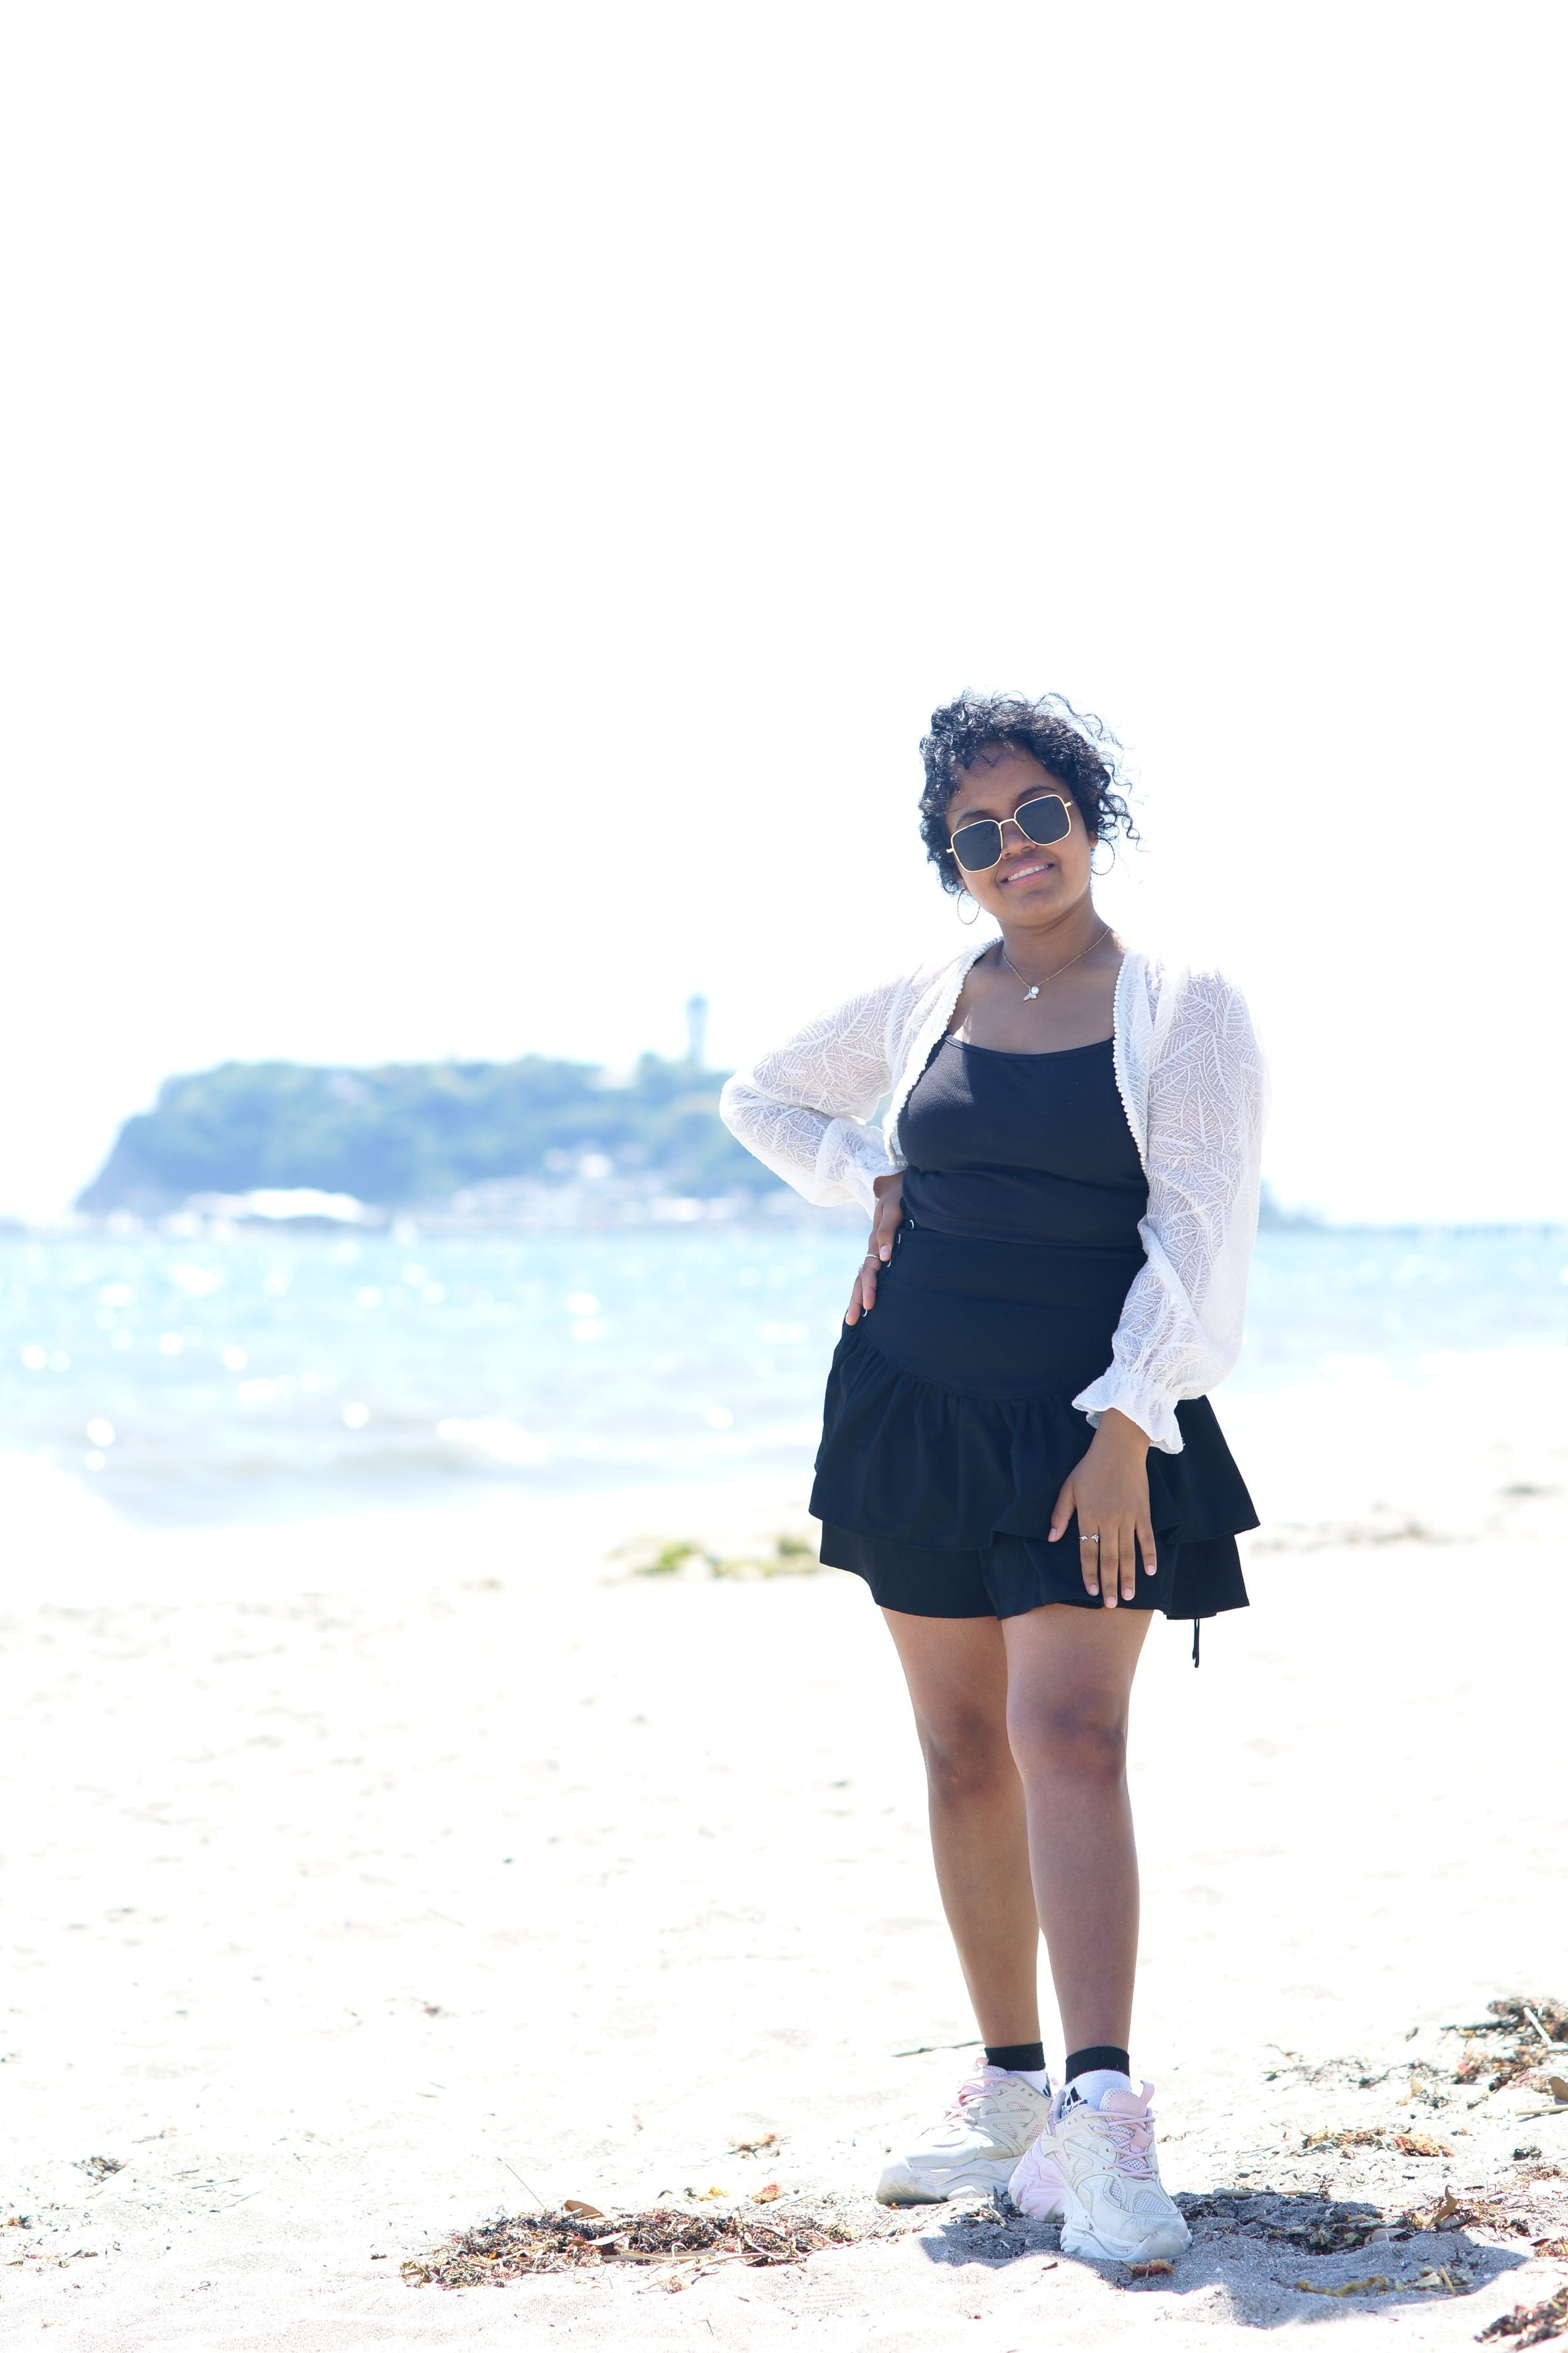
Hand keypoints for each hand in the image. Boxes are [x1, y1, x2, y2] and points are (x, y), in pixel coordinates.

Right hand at [844, 1173, 904, 1323]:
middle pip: (861, 1278)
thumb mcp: (894, 1207)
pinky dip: (865, 1288)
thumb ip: (887, 1229)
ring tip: (853, 1319)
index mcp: (875, 1242)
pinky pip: (871, 1273)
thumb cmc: (900, 1195)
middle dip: (857, 1299)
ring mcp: (876, 1251)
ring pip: (863, 1277)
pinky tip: (865, 1302)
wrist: (899, 1184)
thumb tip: (884, 1256)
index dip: (869, 1287)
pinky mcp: (882, 1251)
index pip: (869, 1270)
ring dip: (858, 1297)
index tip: (870, 1305)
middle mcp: (873, 1249)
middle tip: (852, 1322)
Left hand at [1047, 1408, 1155, 1605]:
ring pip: (1128, 1553)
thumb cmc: (1090, 1467)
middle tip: (1110, 1605)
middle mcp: (1108, 1520)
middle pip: (1108, 1558)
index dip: (1089, 1573)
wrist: (1119, 1447)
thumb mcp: (1068, 1488)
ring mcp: (1128, 1517)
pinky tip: (1150, 1572)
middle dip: (1109, 1583)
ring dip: (1127, 1576)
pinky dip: (1149, 1555)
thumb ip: (1060, 1514)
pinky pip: (1147, 1538)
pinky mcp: (1143, 1512)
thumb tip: (1051, 1538)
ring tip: (1127, 1596)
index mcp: (1088, 1516)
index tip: (1090, 1592)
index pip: (1087, 1552)